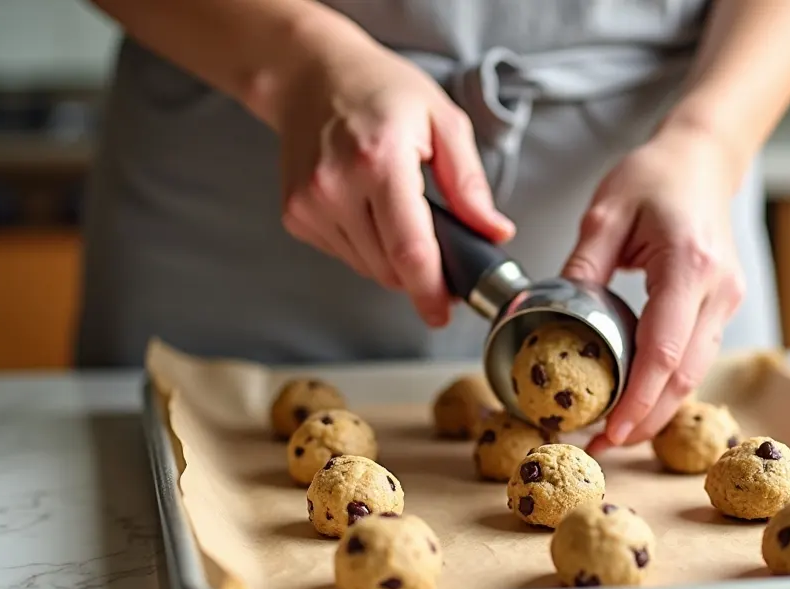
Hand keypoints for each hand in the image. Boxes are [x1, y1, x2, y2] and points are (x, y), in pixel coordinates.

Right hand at [276, 38, 514, 326]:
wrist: (311, 75)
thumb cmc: (380, 90)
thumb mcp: (442, 121)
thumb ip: (470, 183)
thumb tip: (494, 232)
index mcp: (379, 161)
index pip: (408, 250)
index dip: (429, 291)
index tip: (442, 313)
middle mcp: (336, 186)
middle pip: (387, 267)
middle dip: (420, 272)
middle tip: (439, 246)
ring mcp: (309, 204)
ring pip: (366, 267)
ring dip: (392, 258)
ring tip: (399, 211)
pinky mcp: (295, 215)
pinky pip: (343, 254)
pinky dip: (365, 245)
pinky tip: (367, 207)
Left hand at [562, 125, 746, 452]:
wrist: (702, 160)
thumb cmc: (654, 177)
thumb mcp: (605, 211)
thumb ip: (582, 266)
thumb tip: (553, 315)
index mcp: (688, 264)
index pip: (665, 349)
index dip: (639, 399)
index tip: (609, 430)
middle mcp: (717, 290)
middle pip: (685, 375)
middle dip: (645, 419)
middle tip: (600, 446)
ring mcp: (726, 301)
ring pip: (695, 374)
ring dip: (657, 410)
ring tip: (612, 434)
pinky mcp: (722, 307)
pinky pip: (695, 358)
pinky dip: (667, 387)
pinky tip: (637, 403)